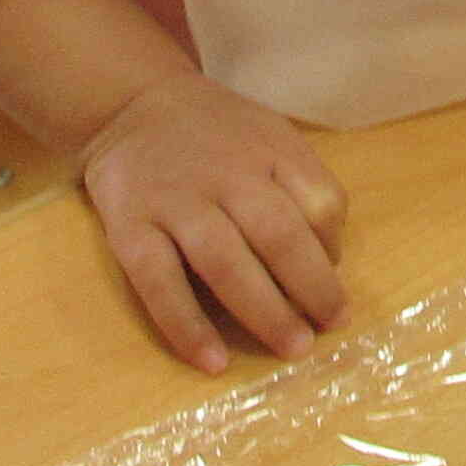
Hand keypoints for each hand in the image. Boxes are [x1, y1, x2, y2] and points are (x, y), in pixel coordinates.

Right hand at [79, 72, 347, 373]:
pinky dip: (187, 326)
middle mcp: (226, 174)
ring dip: (264, 311)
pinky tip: (213, 361)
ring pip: (224, 262)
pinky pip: (159, 284)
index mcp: (269, 148)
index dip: (334, 248)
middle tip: (331, 327)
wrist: (131, 105)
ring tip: (292, 348)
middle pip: (278, 234)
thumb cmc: (216, 133)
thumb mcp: (270, 134)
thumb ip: (301, 184)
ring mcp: (175, 201)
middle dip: (312, 288)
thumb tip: (329, 259)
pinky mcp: (130, 228)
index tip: (335, 287)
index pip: (319, 200)